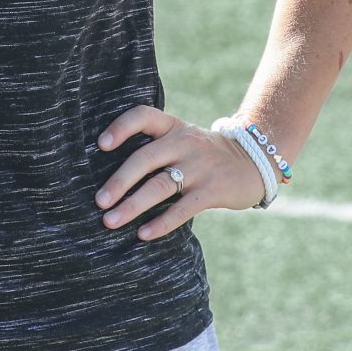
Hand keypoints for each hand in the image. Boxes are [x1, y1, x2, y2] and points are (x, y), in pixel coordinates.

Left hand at [93, 106, 263, 240]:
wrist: (252, 162)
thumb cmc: (203, 153)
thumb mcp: (181, 139)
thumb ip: (153, 147)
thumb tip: (107, 176)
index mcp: (172, 126)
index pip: (143, 116)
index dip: (121, 128)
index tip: (100, 146)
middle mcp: (184, 143)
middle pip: (145, 158)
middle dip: (119, 181)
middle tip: (99, 201)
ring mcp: (199, 167)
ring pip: (160, 186)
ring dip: (133, 205)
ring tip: (110, 221)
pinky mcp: (212, 191)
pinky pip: (183, 209)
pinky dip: (161, 223)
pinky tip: (143, 234)